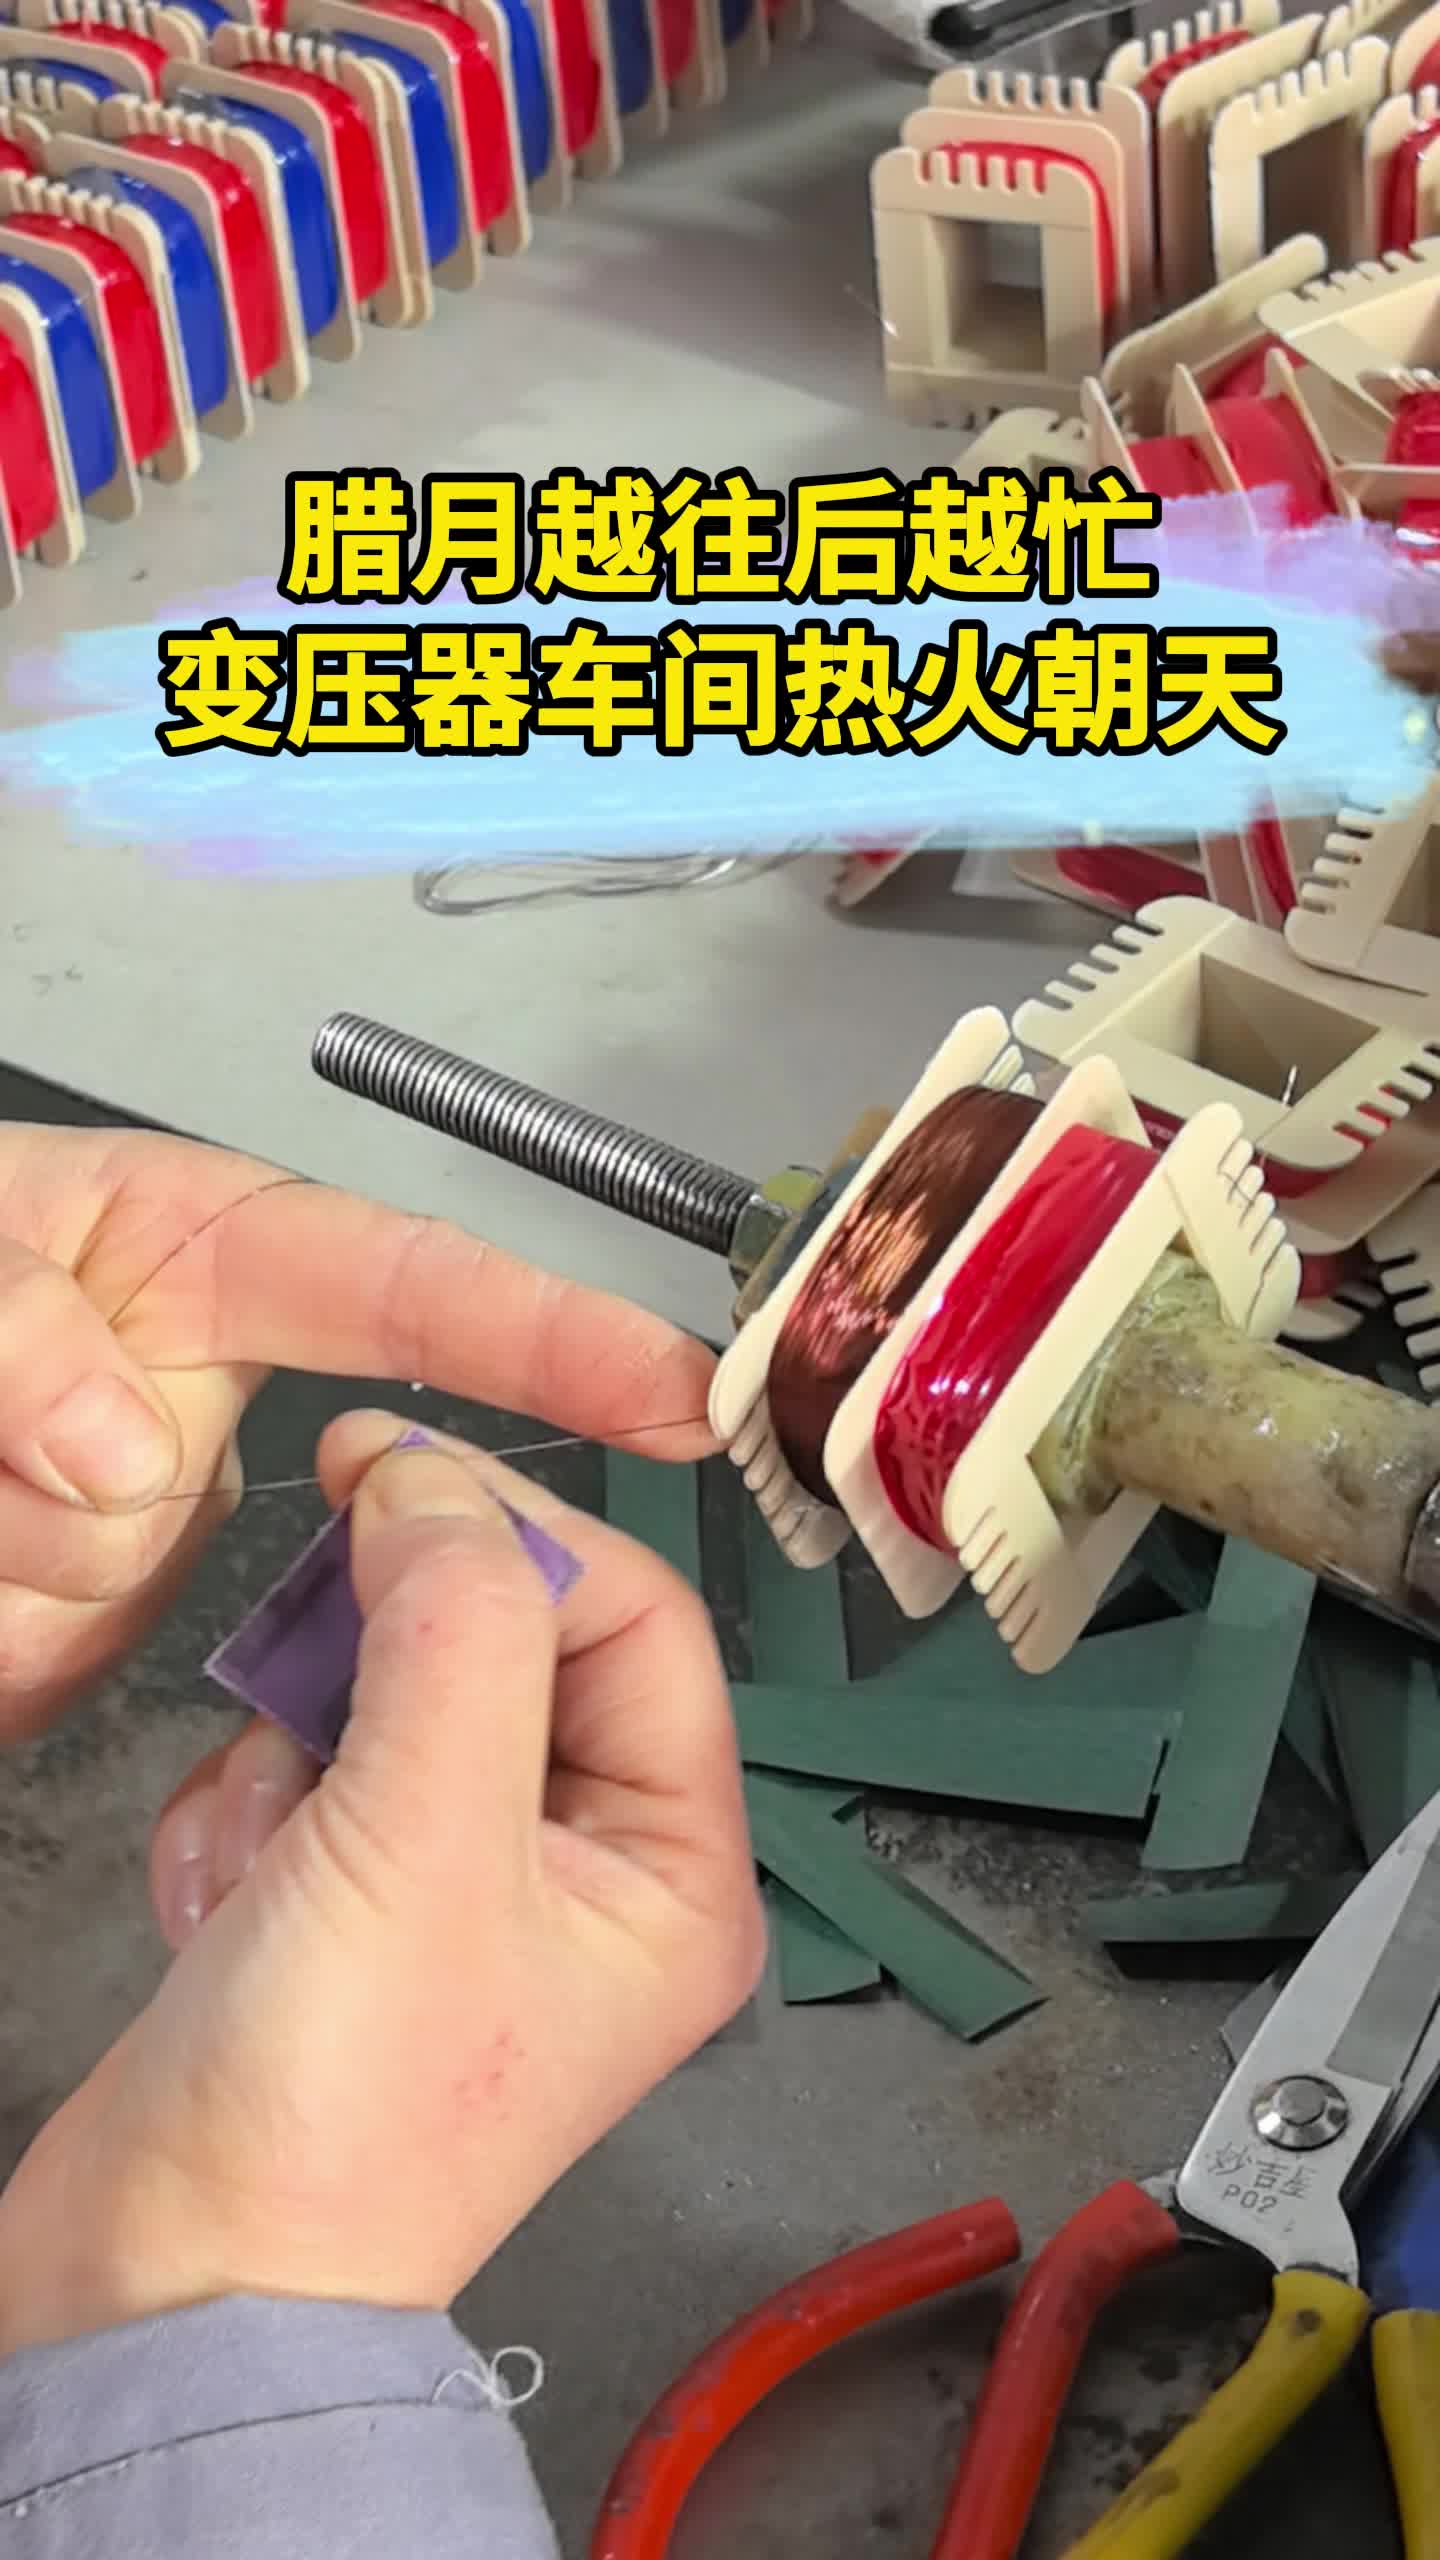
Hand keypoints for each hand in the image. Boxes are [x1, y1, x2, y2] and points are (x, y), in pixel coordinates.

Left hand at [0, 1125, 713, 1735]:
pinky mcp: (87, 1618)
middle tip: (39, 1474)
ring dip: (10, 1571)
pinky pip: (74, 1659)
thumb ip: (16, 1335)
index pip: (406, 1283)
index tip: (673, 1391)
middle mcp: (191, 1374)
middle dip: (169, 1510)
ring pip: (157, 1592)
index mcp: (194, 1246)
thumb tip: (132, 1452)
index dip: (552, 1335)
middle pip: (298, 1484)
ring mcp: (145, 1511)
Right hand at [0, 1420, 764, 2345]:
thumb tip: (440, 1483)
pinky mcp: (350, 1897)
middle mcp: (587, 1869)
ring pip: (387, 1691)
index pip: (636, 1616)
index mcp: (672, 1865)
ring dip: (299, 1740)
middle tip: (307, 1630)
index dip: (516, 1530)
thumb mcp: (426, 1833)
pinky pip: (308, 1763)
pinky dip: (249, 1805)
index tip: (389, 1474)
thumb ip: (457, 1626)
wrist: (167, 2290)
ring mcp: (462, 1883)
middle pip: (506, 1642)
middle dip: (383, 1650)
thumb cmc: (336, 2121)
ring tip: (266, 1845)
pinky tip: (226, 1901)